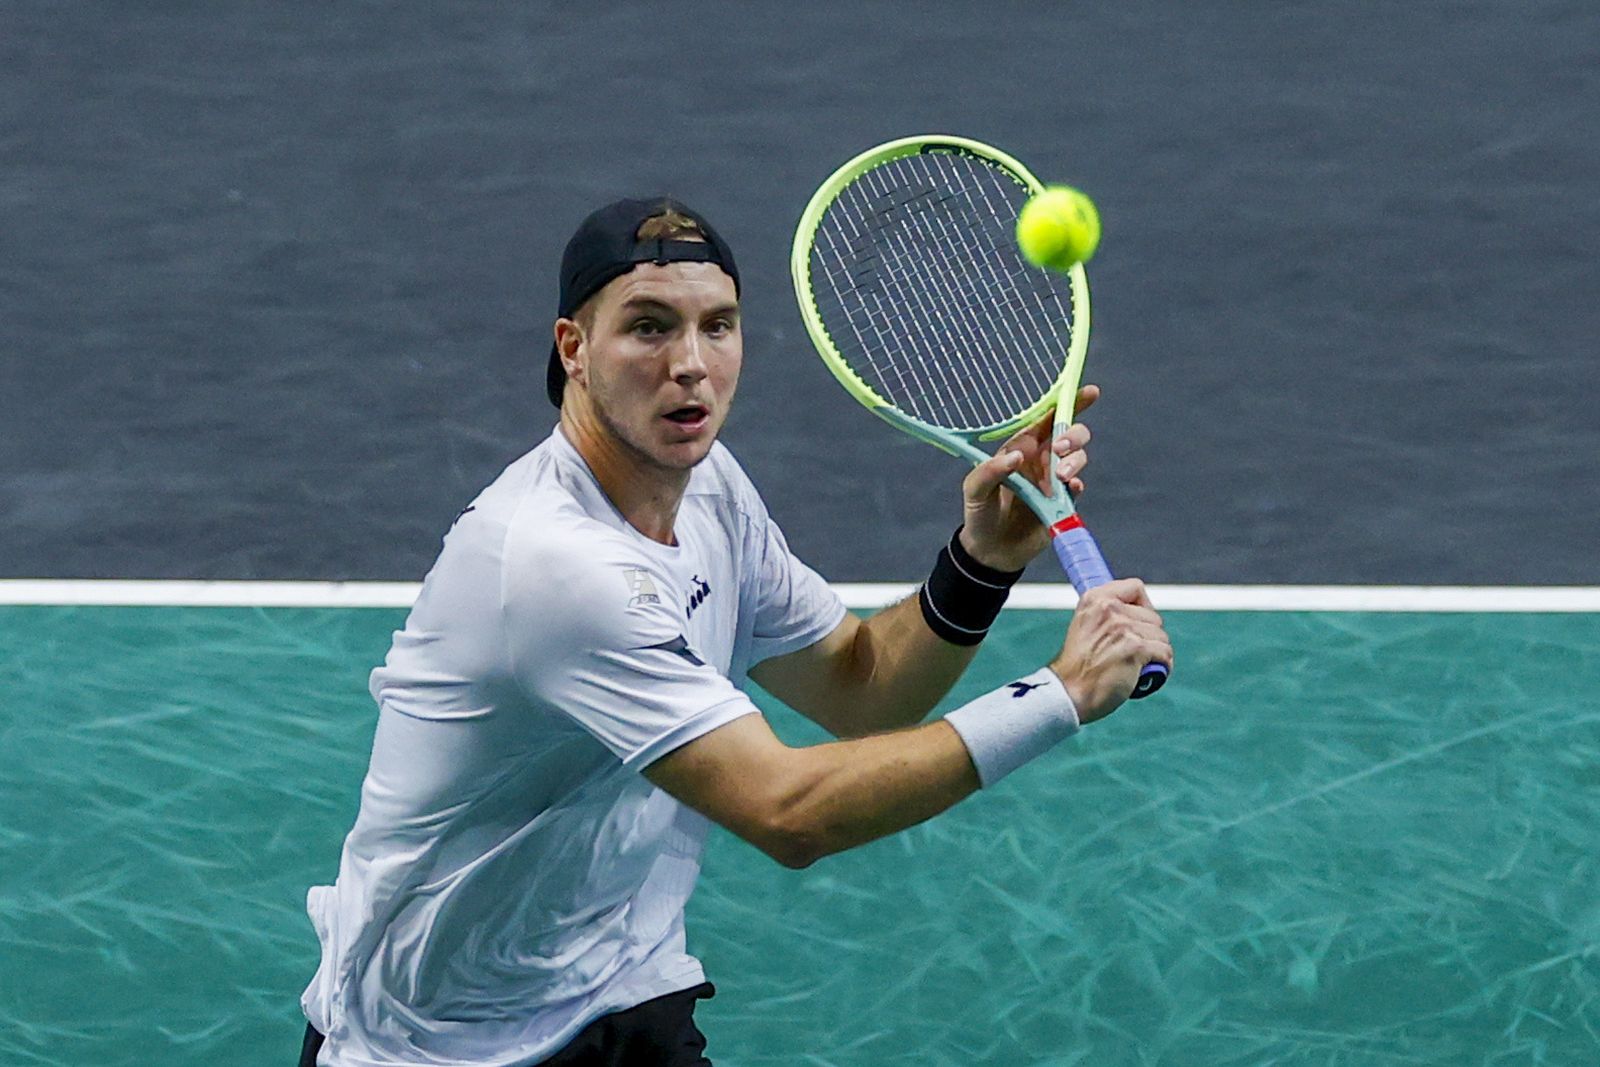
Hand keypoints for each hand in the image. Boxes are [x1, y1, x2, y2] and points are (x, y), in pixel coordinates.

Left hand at [958, 384, 1098, 572]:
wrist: (991, 551)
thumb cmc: (980, 513)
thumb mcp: (974, 489)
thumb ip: (990, 471)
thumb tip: (1017, 458)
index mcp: (1021, 447)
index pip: (1047, 419)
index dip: (1070, 403)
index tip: (1090, 392)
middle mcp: (1041, 460)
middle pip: (1071, 434)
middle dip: (1072, 435)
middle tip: (1058, 450)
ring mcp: (1054, 481)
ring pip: (1079, 458)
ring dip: (1075, 461)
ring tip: (1060, 477)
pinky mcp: (1063, 502)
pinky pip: (1078, 486)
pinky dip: (1077, 484)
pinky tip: (1069, 489)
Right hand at [1048, 578, 1172, 723]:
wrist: (1067, 694)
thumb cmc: (1078, 667)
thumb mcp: (1085, 626)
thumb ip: (1107, 614)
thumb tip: (1139, 612)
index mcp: (1095, 599)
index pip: (1135, 587)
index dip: (1142, 606)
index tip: (1136, 624)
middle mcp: (1109, 608)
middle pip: (1153, 615)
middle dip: (1148, 636)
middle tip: (1131, 654)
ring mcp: (1123, 627)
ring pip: (1161, 636)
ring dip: (1155, 653)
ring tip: (1137, 666)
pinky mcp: (1135, 648)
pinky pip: (1164, 653)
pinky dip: (1161, 666)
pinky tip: (1146, 675)